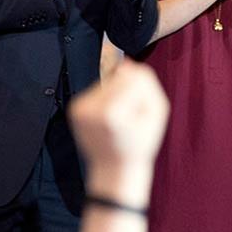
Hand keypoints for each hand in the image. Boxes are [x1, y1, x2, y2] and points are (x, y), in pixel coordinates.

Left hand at [69, 61, 168, 206]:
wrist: (114, 167)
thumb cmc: (138, 144)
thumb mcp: (157, 113)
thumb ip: (147, 84)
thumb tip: (126, 64)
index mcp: (111, 113)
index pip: (134, 78)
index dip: (144, 91)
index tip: (142, 112)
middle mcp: (91, 109)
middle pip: (119, 77)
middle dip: (129, 91)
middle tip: (131, 115)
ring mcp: (80, 109)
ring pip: (107, 81)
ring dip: (117, 93)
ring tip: (119, 117)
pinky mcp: (75, 108)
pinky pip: (97, 90)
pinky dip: (105, 99)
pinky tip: (108, 117)